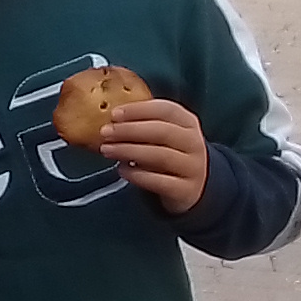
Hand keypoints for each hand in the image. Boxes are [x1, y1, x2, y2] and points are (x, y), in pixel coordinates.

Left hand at [92, 97, 211, 215]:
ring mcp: (193, 167)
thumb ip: (143, 124)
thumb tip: (110, 119)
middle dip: (130, 130)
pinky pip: (159, 181)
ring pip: (160, 156)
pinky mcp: (186, 190)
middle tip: (105, 132)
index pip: (166, 110)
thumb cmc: (170, 153)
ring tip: (107, 150)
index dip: (139, 110)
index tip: (114, 114)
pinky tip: (122, 170)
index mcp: (188, 123)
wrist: (195, 187)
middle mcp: (194, 143)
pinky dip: (137, 175)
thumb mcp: (164, 135)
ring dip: (129, 151)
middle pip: (162, 131)